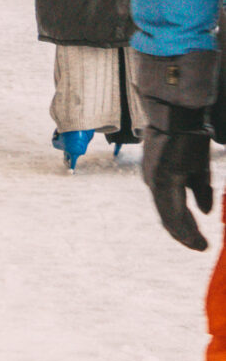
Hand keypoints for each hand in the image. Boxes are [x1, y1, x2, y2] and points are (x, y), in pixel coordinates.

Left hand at [145, 111, 213, 250]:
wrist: (182, 114)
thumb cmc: (188, 136)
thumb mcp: (197, 166)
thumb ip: (199, 188)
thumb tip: (205, 210)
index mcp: (161, 177)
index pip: (170, 208)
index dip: (183, 226)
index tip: (197, 240)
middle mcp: (155, 180)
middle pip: (167, 215)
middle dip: (184, 233)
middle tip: (199, 246)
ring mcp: (156, 179)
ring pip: (168, 215)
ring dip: (183, 233)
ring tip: (198, 245)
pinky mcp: (162, 177)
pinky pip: (169, 207)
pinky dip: (180, 224)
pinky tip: (190, 234)